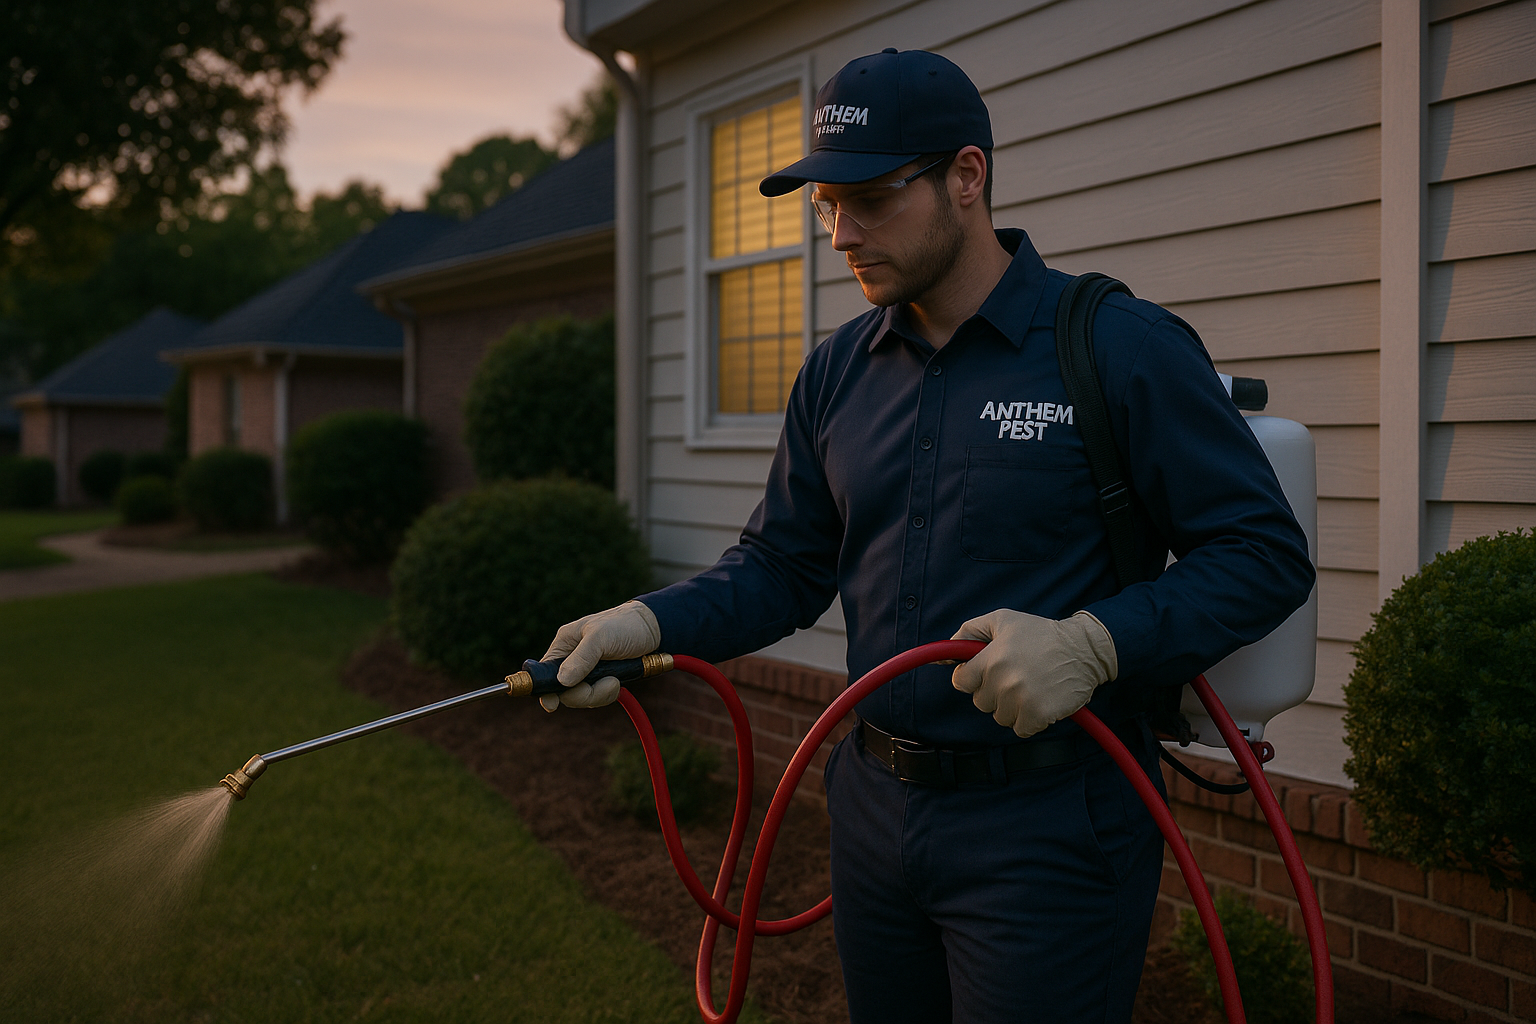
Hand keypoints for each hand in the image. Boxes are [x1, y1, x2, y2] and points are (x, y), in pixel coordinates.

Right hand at [538, 600, 660, 710]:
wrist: (653, 629)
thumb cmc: (623, 624)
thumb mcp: (601, 636)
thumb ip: (582, 657)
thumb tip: (562, 681)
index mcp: (564, 645)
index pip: (544, 672)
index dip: (545, 690)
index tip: (551, 704)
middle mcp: (571, 660)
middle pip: (563, 691)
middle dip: (583, 693)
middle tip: (606, 682)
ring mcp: (586, 672)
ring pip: (581, 697)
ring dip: (599, 694)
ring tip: (615, 679)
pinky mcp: (601, 680)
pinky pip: (597, 697)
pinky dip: (607, 694)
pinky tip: (617, 681)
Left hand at [950, 609, 1117, 737]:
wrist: (1083, 649)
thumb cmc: (1039, 633)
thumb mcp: (1001, 620)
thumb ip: (967, 633)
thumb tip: (942, 657)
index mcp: (991, 658)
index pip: (960, 682)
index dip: (971, 677)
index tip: (985, 671)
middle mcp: (1004, 680)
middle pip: (980, 702)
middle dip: (993, 691)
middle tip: (1015, 674)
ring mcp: (1021, 700)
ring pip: (1000, 717)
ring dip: (1011, 706)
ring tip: (1030, 685)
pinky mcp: (1039, 716)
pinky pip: (1020, 729)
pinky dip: (1029, 720)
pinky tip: (1040, 699)